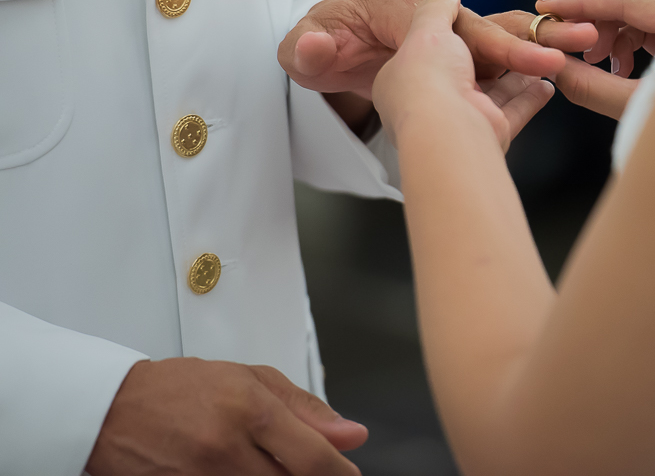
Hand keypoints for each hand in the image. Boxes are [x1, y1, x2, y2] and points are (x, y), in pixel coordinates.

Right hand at [86, 358, 367, 475]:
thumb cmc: (181, 388)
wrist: (112, 410)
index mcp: (250, 410)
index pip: (313, 457)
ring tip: (268, 463)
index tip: (350, 474)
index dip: (340, 473)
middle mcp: (227, 449)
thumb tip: (352, 435)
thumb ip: (306, 408)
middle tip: (309, 470)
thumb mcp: (251, 379)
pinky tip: (247, 472)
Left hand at [279, 0, 595, 100]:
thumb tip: (311, 49)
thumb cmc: (326, 51)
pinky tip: (554, 88)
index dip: (490, 41)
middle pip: (497, 31)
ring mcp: (459, 65)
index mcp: (408, 12)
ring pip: (510, 56)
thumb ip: (315, 49)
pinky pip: (508, 91)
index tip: (519, 55)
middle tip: (583, 35)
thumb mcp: (314, 49)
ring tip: (588, 52)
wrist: (328, 68)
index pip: (458, 24)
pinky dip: (531, 92)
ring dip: (546, 57)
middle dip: (538, 39)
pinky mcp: (470, 94)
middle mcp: (439, 35)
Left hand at [373, 0, 554, 152]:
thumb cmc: (428, 79)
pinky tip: (546, 86)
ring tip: (544, 57)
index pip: (447, 47)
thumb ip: (437, 10)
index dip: (471, 34)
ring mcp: (462, 114)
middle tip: (526, 37)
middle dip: (503, 54)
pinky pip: (515, 110)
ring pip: (497, 90)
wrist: (443, 128)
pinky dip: (531, 97)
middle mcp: (436, 96)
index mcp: (413, 74)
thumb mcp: (425, 29)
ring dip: (522, 74)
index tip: (491, 23)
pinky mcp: (487, 129)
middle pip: (476, 69)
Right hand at [534, 0, 654, 118]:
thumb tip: (552, 64)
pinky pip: (653, 15)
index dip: (581, 2)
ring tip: (590, 56)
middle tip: (550, 0)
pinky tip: (613, 65)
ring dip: (607, 16)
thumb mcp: (637, 110)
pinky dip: (624, 33)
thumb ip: (591, 86)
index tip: (545, 7)